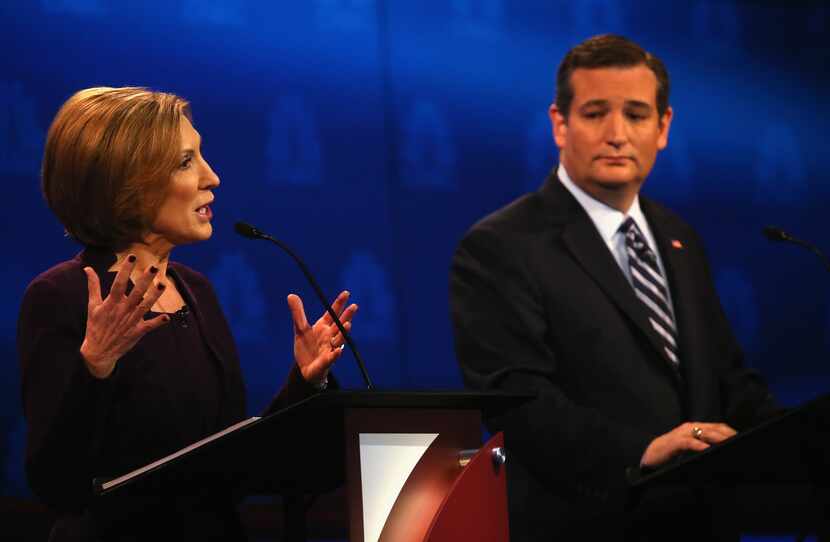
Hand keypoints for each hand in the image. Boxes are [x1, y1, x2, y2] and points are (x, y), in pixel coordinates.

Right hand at [80, 256, 169, 378]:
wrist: (98, 352)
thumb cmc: (95, 326)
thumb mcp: (92, 306)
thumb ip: (93, 286)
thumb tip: (88, 268)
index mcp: (111, 303)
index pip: (119, 283)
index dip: (125, 270)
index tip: (132, 257)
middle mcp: (122, 310)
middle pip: (135, 292)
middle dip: (145, 280)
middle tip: (154, 267)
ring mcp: (130, 321)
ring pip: (144, 306)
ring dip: (154, 297)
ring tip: (162, 285)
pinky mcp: (137, 332)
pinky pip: (149, 326)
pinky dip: (158, 322)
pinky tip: (168, 317)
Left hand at [287, 290, 357, 385]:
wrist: (304, 368)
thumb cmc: (306, 347)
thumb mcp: (299, 328)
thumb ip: (297, 313)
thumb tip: (290, 295)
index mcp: (324, 326)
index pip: (333, 313)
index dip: (339, 303)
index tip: (346, 293)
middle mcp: (330, 336)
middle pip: (340, 324)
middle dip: (347, 316)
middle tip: (354, 306)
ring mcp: (330, 348)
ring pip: (339, 340)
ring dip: (343, 333)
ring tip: (348, 325)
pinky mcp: (326, 362)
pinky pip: (332, 358)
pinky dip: (335, 355)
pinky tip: (338, 351)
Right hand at [640, 421, 736, 467]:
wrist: (650, 455)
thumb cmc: (671, 453)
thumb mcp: (690, 448)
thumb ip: (703, 446)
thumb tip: (719, 452)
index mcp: (694, 428)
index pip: (717, 427)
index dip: (731, 432)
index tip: (744, 438)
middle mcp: (690, 427)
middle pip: (714, 428)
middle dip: (729, 434)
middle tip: (742, 442)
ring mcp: (682, 434)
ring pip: (705, 433)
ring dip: (719, 438)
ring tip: (731, 444)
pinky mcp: (675, 442)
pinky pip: (690, 442)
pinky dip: (700, 445)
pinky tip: (708, 450)